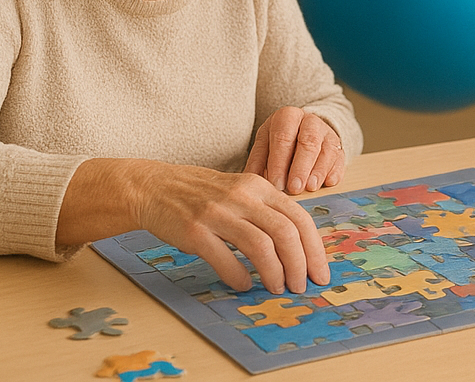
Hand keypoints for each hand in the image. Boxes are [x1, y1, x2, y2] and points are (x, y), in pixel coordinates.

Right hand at [133, 162, 330, 293]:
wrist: (155, 187)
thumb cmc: (203, 194)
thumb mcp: (241, 192)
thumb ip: (266, 212)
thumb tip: (297, 248)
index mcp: (259, 187)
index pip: (299, 217)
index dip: (314, 249)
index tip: (319, 273)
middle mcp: (242, 196)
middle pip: (285, 232)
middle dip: (299, 264)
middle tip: (300, 286)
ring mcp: (218, 212)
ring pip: (260, 245)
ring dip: (274, 272)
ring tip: (276, 287)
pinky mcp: (194, 230)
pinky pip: (224, 258)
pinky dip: (238, 276)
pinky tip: (243, 284)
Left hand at [244, 106, 347, 195]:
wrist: (303, 132)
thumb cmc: (279, 144)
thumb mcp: (264, 146)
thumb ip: (258, 164)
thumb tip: (252, 185)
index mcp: (287, 117)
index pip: (283, 137)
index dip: (279, 162)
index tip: (276, 184)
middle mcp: (310, 121)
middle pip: (308, 142)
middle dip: (300, 167)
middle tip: (294, 188)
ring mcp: (327, 133)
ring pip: (326, 150)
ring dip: (318, 171)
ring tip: (310, 188)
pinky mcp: (340, 147)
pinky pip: (340, 158)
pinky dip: (335, 171)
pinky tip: (328, 183)